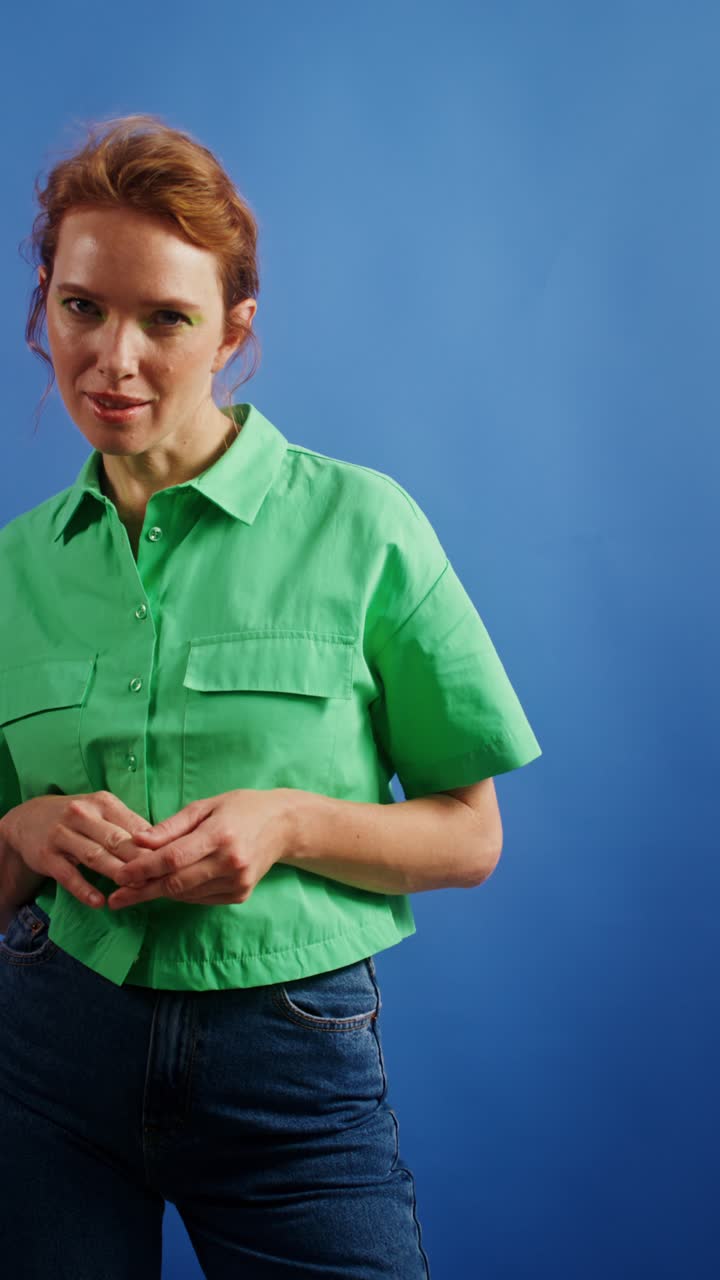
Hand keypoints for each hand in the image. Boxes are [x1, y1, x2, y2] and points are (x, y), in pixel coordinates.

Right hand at [1, 792, 154, 910]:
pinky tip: (99, 902)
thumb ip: (128, 825)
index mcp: (102, 802)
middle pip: (116, 840)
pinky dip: (84, 889)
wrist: (27, 819)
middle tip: (159, 878)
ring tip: (135, 889)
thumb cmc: (77, 818)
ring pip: (94, 856)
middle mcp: (82, 814)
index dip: (154, 846)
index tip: (171, 862)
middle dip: (139, 860)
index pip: (134, 825)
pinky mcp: (46, 856)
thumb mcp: (101, 811)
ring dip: (116, 873)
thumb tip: (163, 844)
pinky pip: (67, 875)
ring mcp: (62, 835)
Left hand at [107, 789, 293, 909]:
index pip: (173, 858)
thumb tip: (138, 841)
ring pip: (186, 895)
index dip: (143, 869)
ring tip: (136, 890)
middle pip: (176, 884)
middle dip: (143, 890)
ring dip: (160, 893)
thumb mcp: (205, 806)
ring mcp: (238, 882)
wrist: (283, 825)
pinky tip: (169, 886)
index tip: (119, 876)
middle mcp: (230, 862)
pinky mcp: (241, 895)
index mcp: (219, 835)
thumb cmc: (240, 809)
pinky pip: (201, 899)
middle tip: (117, 897)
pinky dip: (182, 894)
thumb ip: (171, 826)